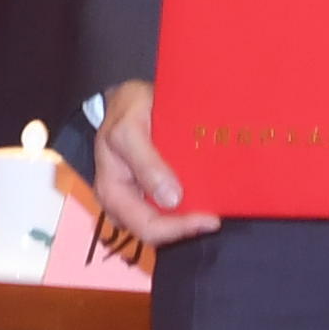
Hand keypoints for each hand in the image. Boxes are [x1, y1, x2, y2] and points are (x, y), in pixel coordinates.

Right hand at [89, 76, 223, 249]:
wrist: (127, 98)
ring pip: (164, 223)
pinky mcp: (150, 190)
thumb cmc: (126, 110)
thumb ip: (147, 164)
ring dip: (188, 219)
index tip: (210, 219)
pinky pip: (169, 208)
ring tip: (214, 207)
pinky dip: (188, 207)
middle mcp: (123, 203)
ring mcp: (137, 198)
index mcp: (112, 192)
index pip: (146, 226)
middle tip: (216, 217)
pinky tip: (205, 198)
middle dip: (186, 227)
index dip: (178, 229)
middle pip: (157, 231)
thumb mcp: (130, 130)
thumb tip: (171, 200)